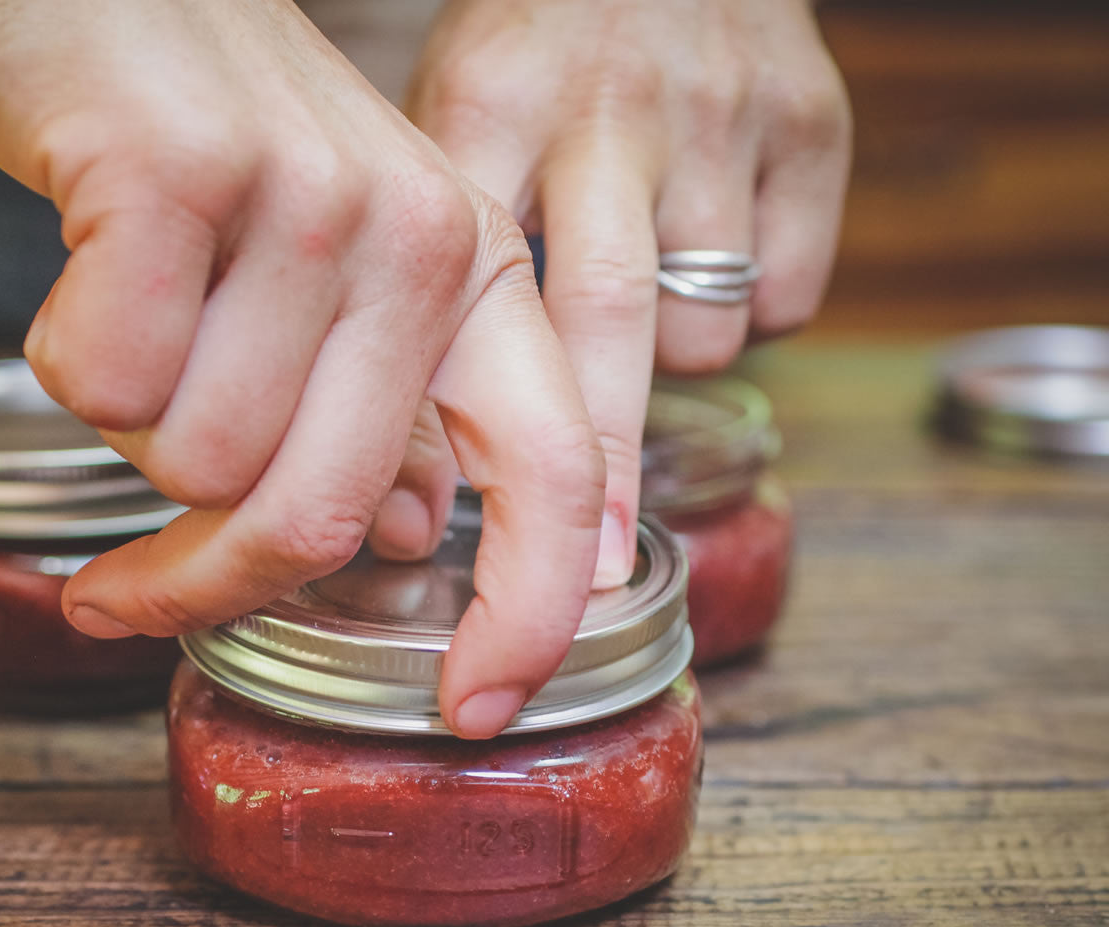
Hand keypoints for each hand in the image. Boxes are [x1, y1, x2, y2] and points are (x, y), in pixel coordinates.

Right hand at [0, 0, 604, 737]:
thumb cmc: (206, 134)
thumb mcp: (335, 258)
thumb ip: (382, 398)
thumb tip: (405, 535)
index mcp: (471, 267)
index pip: (547, 471)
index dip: (526, 614)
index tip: (468, 712)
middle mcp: (412, 237)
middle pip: (311, 517)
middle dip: (198, 577)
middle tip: (121, 586)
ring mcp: (301, 204)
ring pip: (192, 460)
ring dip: (131, 427)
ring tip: (130, 321)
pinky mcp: (176, 179)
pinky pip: (103, 381)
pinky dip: (68, 360)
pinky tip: (82, 281)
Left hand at [405, 0, 850, 585]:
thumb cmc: (537, 46)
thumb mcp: (452, 118)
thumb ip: (434, 263)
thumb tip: (422, 475)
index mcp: (491, 105)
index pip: (473, 288)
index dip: (474, 427)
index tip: (467, 547)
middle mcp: (606, 114)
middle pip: (606, 320)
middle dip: (601, 467)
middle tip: (594, 566)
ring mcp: (718, 120)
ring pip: (698, 326)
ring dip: (660, 369)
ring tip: (631, 318)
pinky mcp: (812, 126)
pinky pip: (783, 296)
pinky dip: (746, 318)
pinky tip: (705, 263)